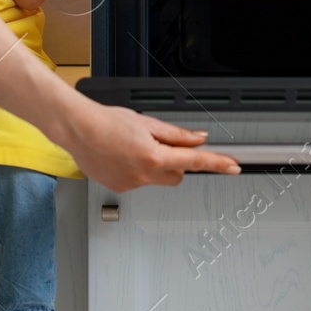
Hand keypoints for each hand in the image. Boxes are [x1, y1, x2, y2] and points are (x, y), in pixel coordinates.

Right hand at [58, 100, 239, 191]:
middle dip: (176, 162)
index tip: (233, 166)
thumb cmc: (107, 122)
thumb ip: (176, 134)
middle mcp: (144, 175)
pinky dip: (137, 169)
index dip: (217, 163)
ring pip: (157, 178)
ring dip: (155, 165)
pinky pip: (139, 181)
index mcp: (154, 156)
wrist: (78, 129)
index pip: (195, 161)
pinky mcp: (120, 188)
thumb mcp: (147, 122)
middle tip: (161, 144)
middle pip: (177, 174)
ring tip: (133, 146)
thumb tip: (198, 138)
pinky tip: (122, 156)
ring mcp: (131, 184)